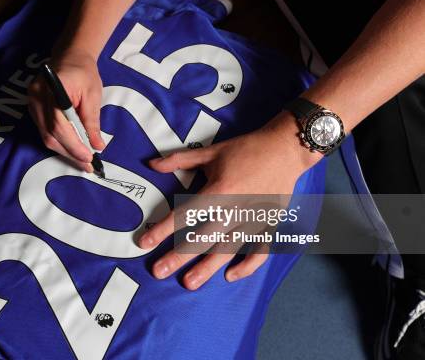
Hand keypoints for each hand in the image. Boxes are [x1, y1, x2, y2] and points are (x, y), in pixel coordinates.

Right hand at [28, 48, 105, 171]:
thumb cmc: (83, 73)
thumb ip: (92, 122)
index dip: (73, 145)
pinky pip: (44, 131)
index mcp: (53, 89)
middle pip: (50, 134)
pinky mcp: (32, 108)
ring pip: (45, 136)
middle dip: (70, 152)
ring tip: (82, 160)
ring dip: (64, 150)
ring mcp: (31, 102)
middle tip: (87, 165)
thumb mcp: (93, 95)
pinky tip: (72, 148)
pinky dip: (58, 142)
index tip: (89, 157)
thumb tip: (97, 146)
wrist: (69, 57)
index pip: (59, 125)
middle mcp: (37, 96)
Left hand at [138, 112, 321, 289]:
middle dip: (178, 256)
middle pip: (202, 238)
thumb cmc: (246, 149)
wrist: (286, 148)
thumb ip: (180, 160)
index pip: (184, 214)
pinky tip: (230, 276)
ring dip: (207, 267)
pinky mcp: (270, 225)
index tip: (144, 243)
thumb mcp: (211, 152)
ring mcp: (254, 220)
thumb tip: (151, 163)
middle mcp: (235, 209)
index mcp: (219, 191)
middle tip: (159, 272)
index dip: (162, 229)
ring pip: (228, 249)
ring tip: (189, 283)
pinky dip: (247, 265)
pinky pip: (260, 250)